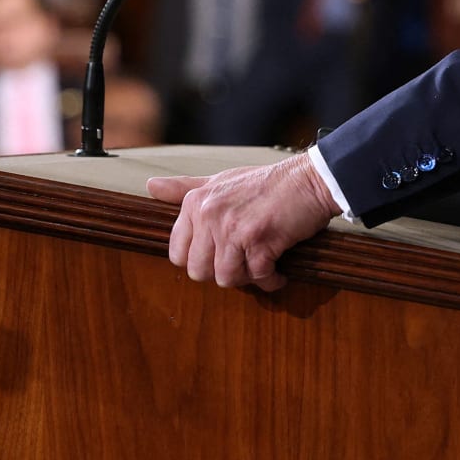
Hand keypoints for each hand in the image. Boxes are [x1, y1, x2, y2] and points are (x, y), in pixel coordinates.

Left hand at [147, 154, 341, 291]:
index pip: (177, 253)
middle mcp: (209, 214)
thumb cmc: (266, 183)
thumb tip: (151, 185)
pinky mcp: (258, 240)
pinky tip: (279, 269)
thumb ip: (185, 188)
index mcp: (196, 203)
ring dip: (248, 277)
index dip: (200, 261)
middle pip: (200, 271)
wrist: (309, 180)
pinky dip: (271, 279)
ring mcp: (232, 227)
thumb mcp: (220, 180)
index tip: (221, 255)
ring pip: (226, 278)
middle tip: (244, 262)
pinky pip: (257, 277)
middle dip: (224, 272)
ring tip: (262, 264)